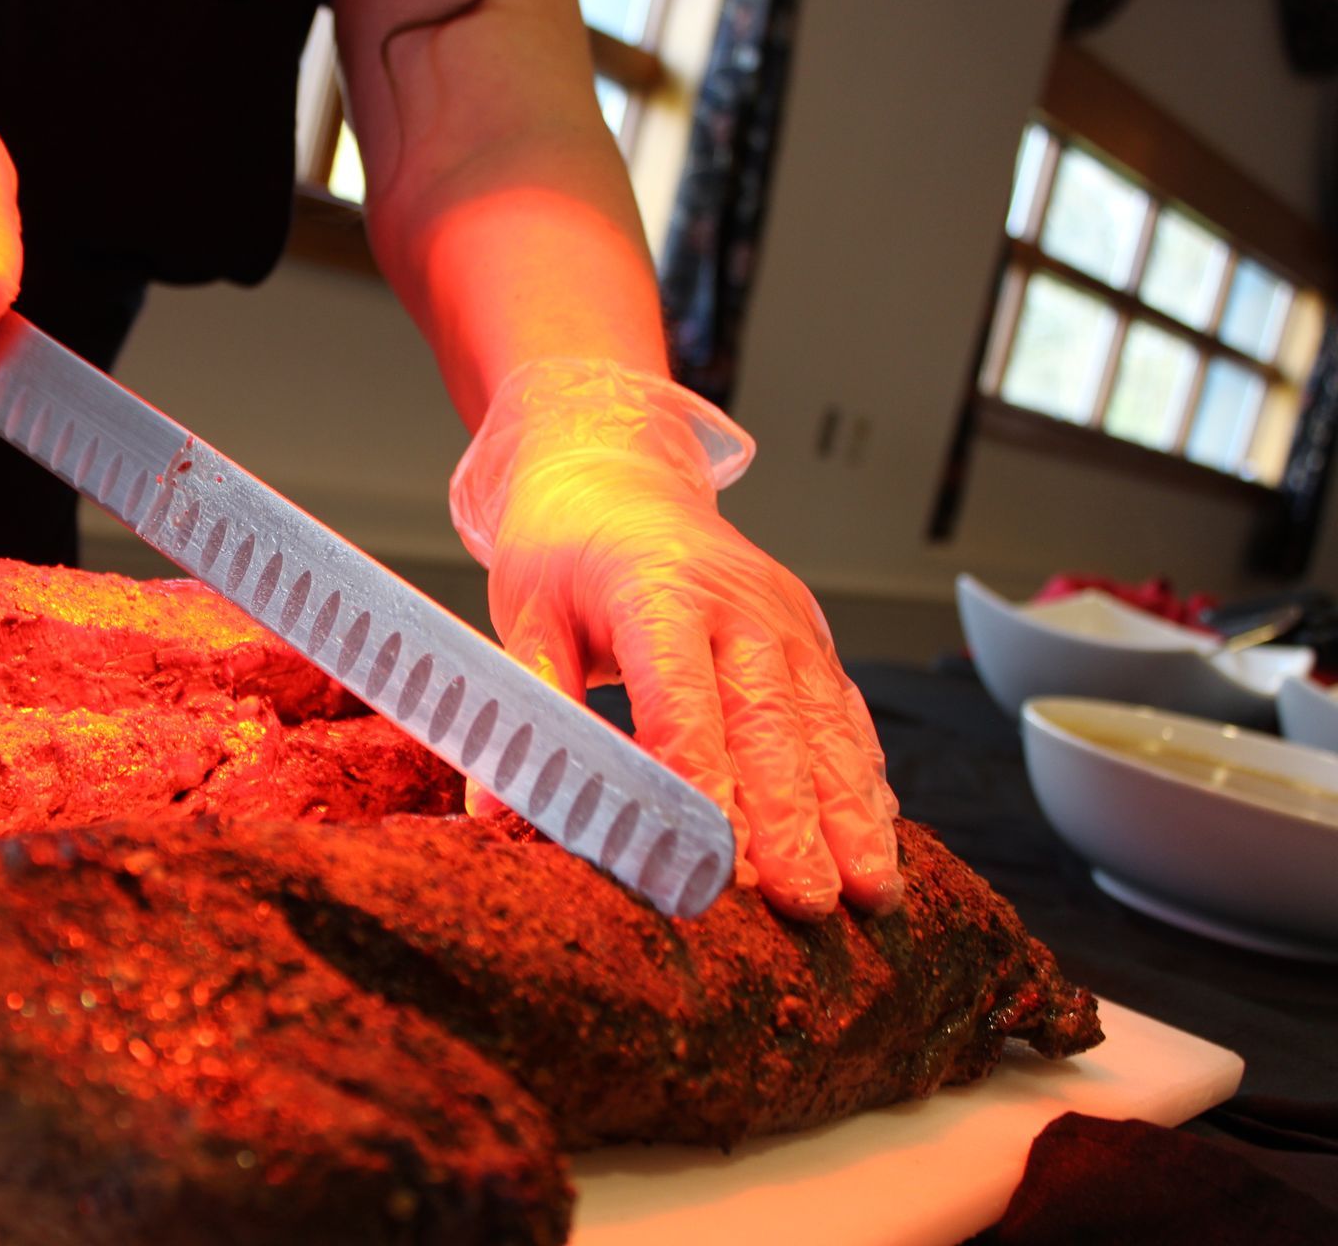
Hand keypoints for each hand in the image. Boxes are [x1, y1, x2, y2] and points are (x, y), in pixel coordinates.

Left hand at [451, 360, 902, 918]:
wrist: (617, 472)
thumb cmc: (567, 547)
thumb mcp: (525, 614)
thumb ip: (528, 707)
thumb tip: (498, 809)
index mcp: (658, 589)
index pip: (684, 701)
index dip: (704, 785)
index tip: (716, 860)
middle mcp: (738, 603)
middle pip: (770, 722)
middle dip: (794, 821)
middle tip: (808, 902)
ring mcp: (785, 619)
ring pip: (826, 724)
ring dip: (850, 812)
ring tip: (869, 891)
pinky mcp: (810, 637)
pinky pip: (846, 713)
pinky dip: (864, 779)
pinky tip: (877, 838)